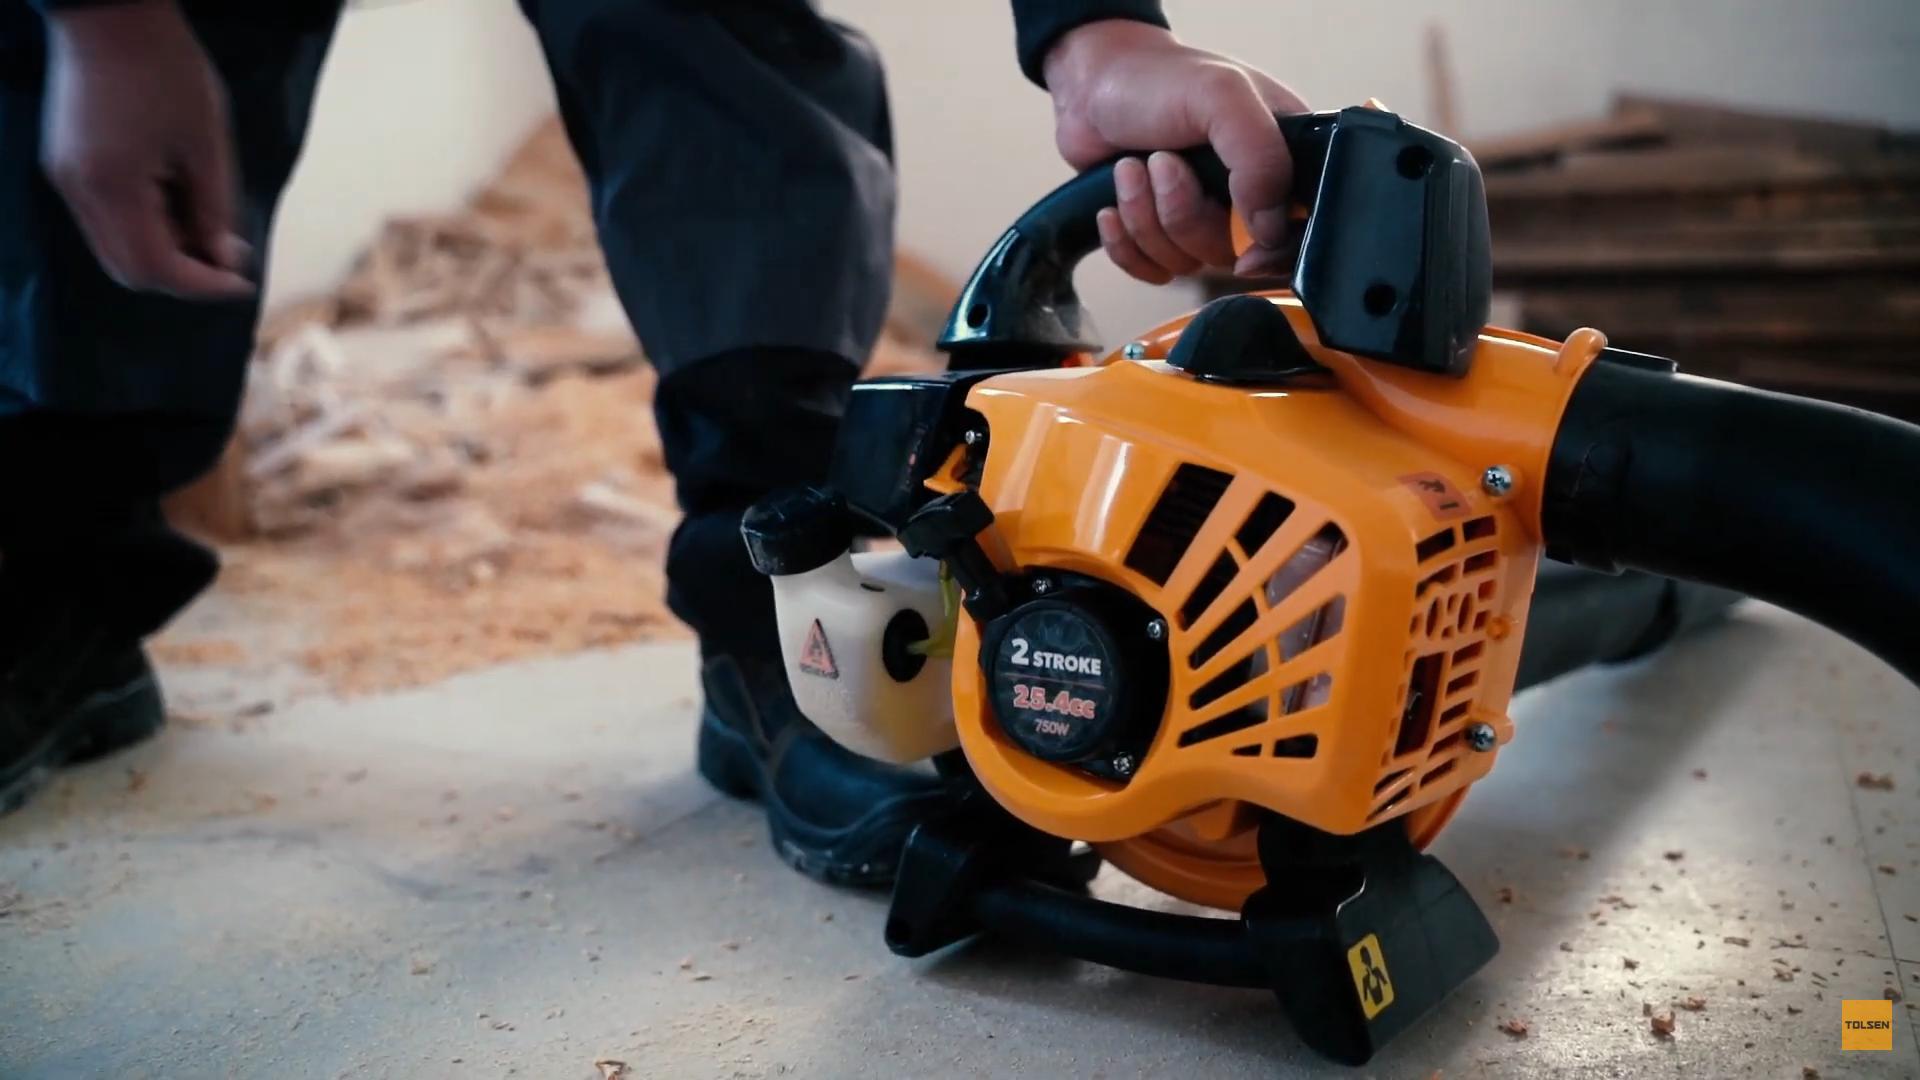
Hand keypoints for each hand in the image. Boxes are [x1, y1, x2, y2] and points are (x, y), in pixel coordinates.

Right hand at [40, 0, 253, 298]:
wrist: (112, 14)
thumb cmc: (166, 71)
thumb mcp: (206, 145)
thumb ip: (214, 210)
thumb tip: (224, 260)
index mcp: (112, 188)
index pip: (154, 269)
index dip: (202, 284)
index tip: (243, 281)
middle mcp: (79, 191)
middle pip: (128, 268)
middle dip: (183, 273)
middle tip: (227, 255)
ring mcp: (65, 177)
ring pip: (115, 246)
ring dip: (164, 249)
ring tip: (206, 220)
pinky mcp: (66, 162)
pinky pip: (104, 218)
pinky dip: (144, 224)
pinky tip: (175, 198)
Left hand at [1042, 20, 1305, 282]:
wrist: (1091, 84)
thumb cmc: (1158, 79)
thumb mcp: (1222, 98)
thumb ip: (1261, 158)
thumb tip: (1270, 230)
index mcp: (1280, 158)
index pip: (1298, 230)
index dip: (1273, 251)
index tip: (1243, 252)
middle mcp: (1246, 192)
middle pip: (1230, 254)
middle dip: (1183, 214)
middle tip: (1160, 162)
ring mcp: (1202, 214)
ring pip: (1185, 262)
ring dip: (1145, 218)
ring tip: (1130, 167)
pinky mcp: (1160, 232)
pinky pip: (1150, 270)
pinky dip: (1126, 245)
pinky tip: (1112, 206)